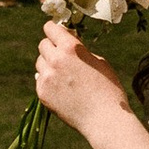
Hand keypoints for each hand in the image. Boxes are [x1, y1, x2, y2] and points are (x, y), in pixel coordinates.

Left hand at [33, 18, 129, 133]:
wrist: (103, 119)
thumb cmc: (108, 89)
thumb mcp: (99, 62)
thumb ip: (80, 51)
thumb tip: (67, 48)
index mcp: (71, 48)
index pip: (51, 28)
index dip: (54, 29)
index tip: (56, 32)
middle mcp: (55, 60)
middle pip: (42, 44)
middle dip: (52, 47)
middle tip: (63, 56)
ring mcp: (46, 77)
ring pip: (40, 63)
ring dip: (49, 64)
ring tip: (65, 76)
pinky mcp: (42, 93)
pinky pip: (40, 80)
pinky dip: (48, 81)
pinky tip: (62, 89)